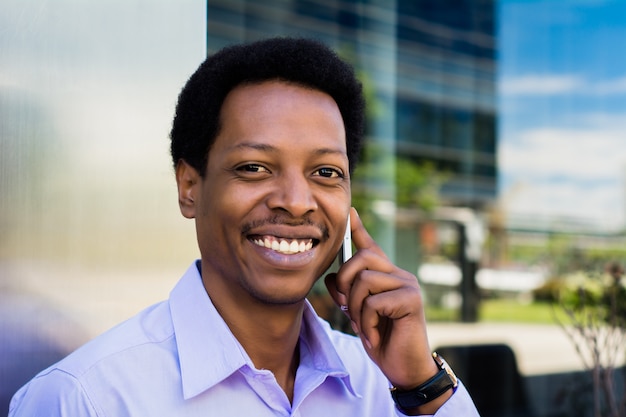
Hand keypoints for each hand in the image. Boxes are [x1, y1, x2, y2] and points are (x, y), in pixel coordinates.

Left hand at [325, 208, 447, 412]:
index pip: (370, 246)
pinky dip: (366, 323)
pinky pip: (374, 302)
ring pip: (364, 280)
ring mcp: (407, 285)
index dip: (359, 229)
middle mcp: (399, 274)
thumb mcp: (357, 314)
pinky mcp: (412, 300)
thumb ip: (346, 294)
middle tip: (348, 308)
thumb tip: (330, 275)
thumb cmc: (381, 338)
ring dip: (356, 309)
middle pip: (362, 257)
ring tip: (365, 327)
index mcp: (385, 276)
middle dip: (345, 282)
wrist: (403, 368)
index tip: (349, 212)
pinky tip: (374, 337)